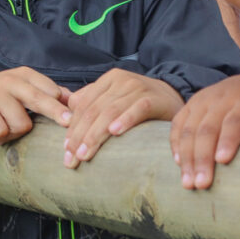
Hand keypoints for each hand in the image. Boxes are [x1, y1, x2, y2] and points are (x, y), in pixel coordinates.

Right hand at [0, 67, 70, 144]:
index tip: (76, 117)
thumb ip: (46, 92)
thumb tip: (75, 100)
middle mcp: (11, 82)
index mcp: (24, 75)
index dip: (65, 105)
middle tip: (69, 124)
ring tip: (6, 127)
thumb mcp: (22, 87)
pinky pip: (1, 132)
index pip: (51, 89)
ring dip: (16, 133)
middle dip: (56, 113)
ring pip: (21, 124)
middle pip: (39, 100)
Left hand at [63, 70, 184, 168]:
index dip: (72, 128)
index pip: (83, 105)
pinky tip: (114, 132)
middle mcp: (121, 81)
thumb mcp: (115, 99)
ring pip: (110, 111)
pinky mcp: (154, 99)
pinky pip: (137, 109)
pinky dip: (125, 119)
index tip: (65, 150)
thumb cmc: (139, 103)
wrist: (174, 97)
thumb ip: (92, 103)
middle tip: (71, 158)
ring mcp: (137, 88)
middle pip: (93, 110)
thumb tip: (66, 117)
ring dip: (95, 135)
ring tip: (85, 154)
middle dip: (79, 136)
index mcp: (108, 80)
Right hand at [169, 75, 239, 189]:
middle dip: (202, 157)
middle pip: (208, 128)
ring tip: (188, 183)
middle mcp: (220, 98)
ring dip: (186, 156)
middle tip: (202, 184)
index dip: (228, 139)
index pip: (235, 120)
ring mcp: (202, 101)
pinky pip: (177, 124)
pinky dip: (175, 144)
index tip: (223, 161)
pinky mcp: (189, 105)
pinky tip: (178, 163)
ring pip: (189, 129)